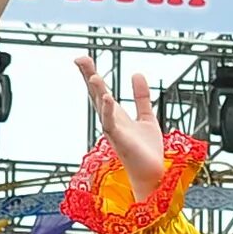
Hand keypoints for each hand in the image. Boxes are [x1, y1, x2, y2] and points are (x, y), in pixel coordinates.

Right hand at [75, 56, 167, 204]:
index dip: (91, 74)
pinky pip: (111, 124)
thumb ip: (141, 97)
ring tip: (94, 75)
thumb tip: (136, 73)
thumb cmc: (147, 150)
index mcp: (116, 114)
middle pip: (96, 95)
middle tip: (80, 58)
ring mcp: (114, 131)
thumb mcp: (146, 117)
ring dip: (97, 92)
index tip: (83, 58)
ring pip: (101, 108)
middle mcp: (111, 121)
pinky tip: (107, 98)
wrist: (153, 174)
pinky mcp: (120, 142)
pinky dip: (108, 111)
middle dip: (88, 77)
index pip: (101, 90)